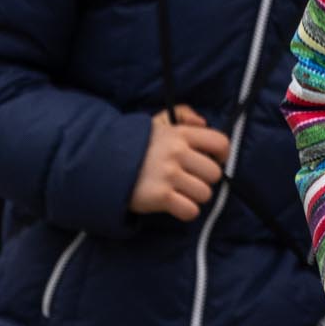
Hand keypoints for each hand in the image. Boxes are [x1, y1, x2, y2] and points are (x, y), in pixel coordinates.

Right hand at [130, 104, 233, 218]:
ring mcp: (168, 175)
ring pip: (204, 194)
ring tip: (181, 192)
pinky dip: (186, 211)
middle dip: (205, 180)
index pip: (220, 143)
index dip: (222, 155)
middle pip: (214, 173)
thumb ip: (183, 114)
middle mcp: (177, 152)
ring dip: (195, 197)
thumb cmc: (137, 145)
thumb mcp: (158, 123)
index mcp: (180, 133)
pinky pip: (190, 210)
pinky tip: (176, 205)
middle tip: (191, 180)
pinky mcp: (160, 196)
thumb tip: (203, 122)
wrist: (103, 164)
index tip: (213, 161)